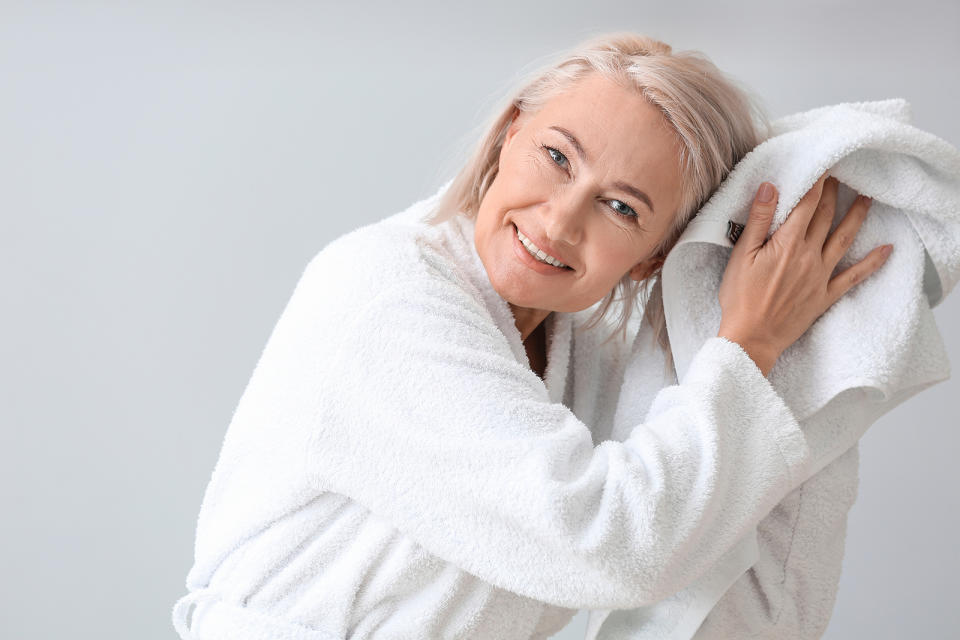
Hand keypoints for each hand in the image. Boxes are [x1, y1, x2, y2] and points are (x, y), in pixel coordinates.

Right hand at [717, 172, 892, 375]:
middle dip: (833, 193)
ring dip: (857, 217)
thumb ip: (758, 220)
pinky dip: (872, 262)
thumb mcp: (741, 255)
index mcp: (787, 244)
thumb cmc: (740, 298)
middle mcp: (809, 256)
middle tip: (841, 175)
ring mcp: (820, 276)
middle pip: (825, 217)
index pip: (806, 205)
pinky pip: (854, 276)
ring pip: (844, 239)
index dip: (816, 183)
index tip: (823, 167)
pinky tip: (887, 250)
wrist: (752, 338)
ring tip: (868, 198)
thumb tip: (772, 187)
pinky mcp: (825, 295)